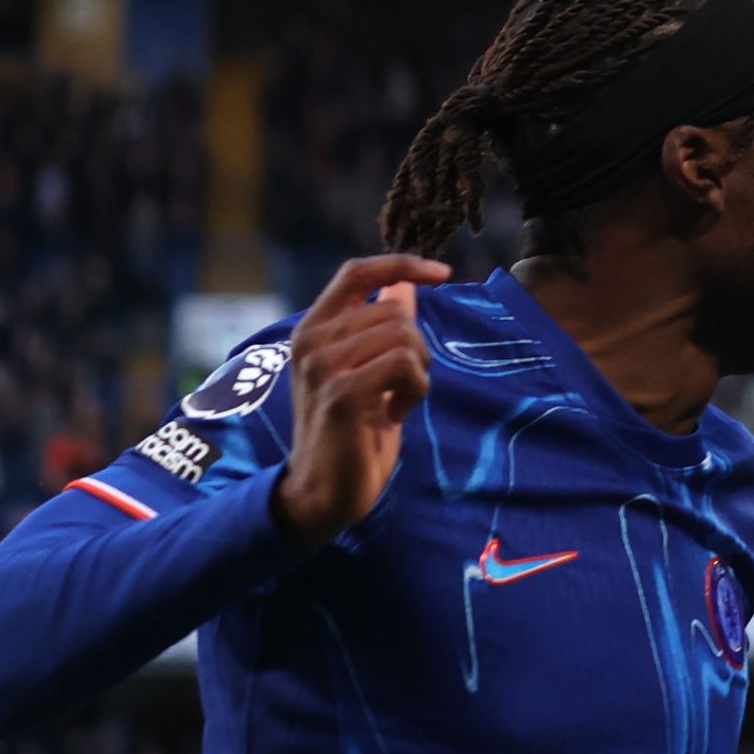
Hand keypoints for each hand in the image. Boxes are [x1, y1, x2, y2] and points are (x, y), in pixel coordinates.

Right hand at [272, 255, 449, 547]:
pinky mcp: (343, 393)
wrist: (324, 489)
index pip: (356, 273)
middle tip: (402, 387)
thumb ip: (381, 328)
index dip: (401, 264)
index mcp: (313, 329)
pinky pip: (405, 367)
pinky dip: (414, 392)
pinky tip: (392, 416)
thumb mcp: (367, 370)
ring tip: (395, 403)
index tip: (443, 273)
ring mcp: (322, 365)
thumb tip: (406, 286)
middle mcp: (310, 340)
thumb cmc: (350, 431)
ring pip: (403, 337)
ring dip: (417, 374)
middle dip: (417, 350)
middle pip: (395, 312)